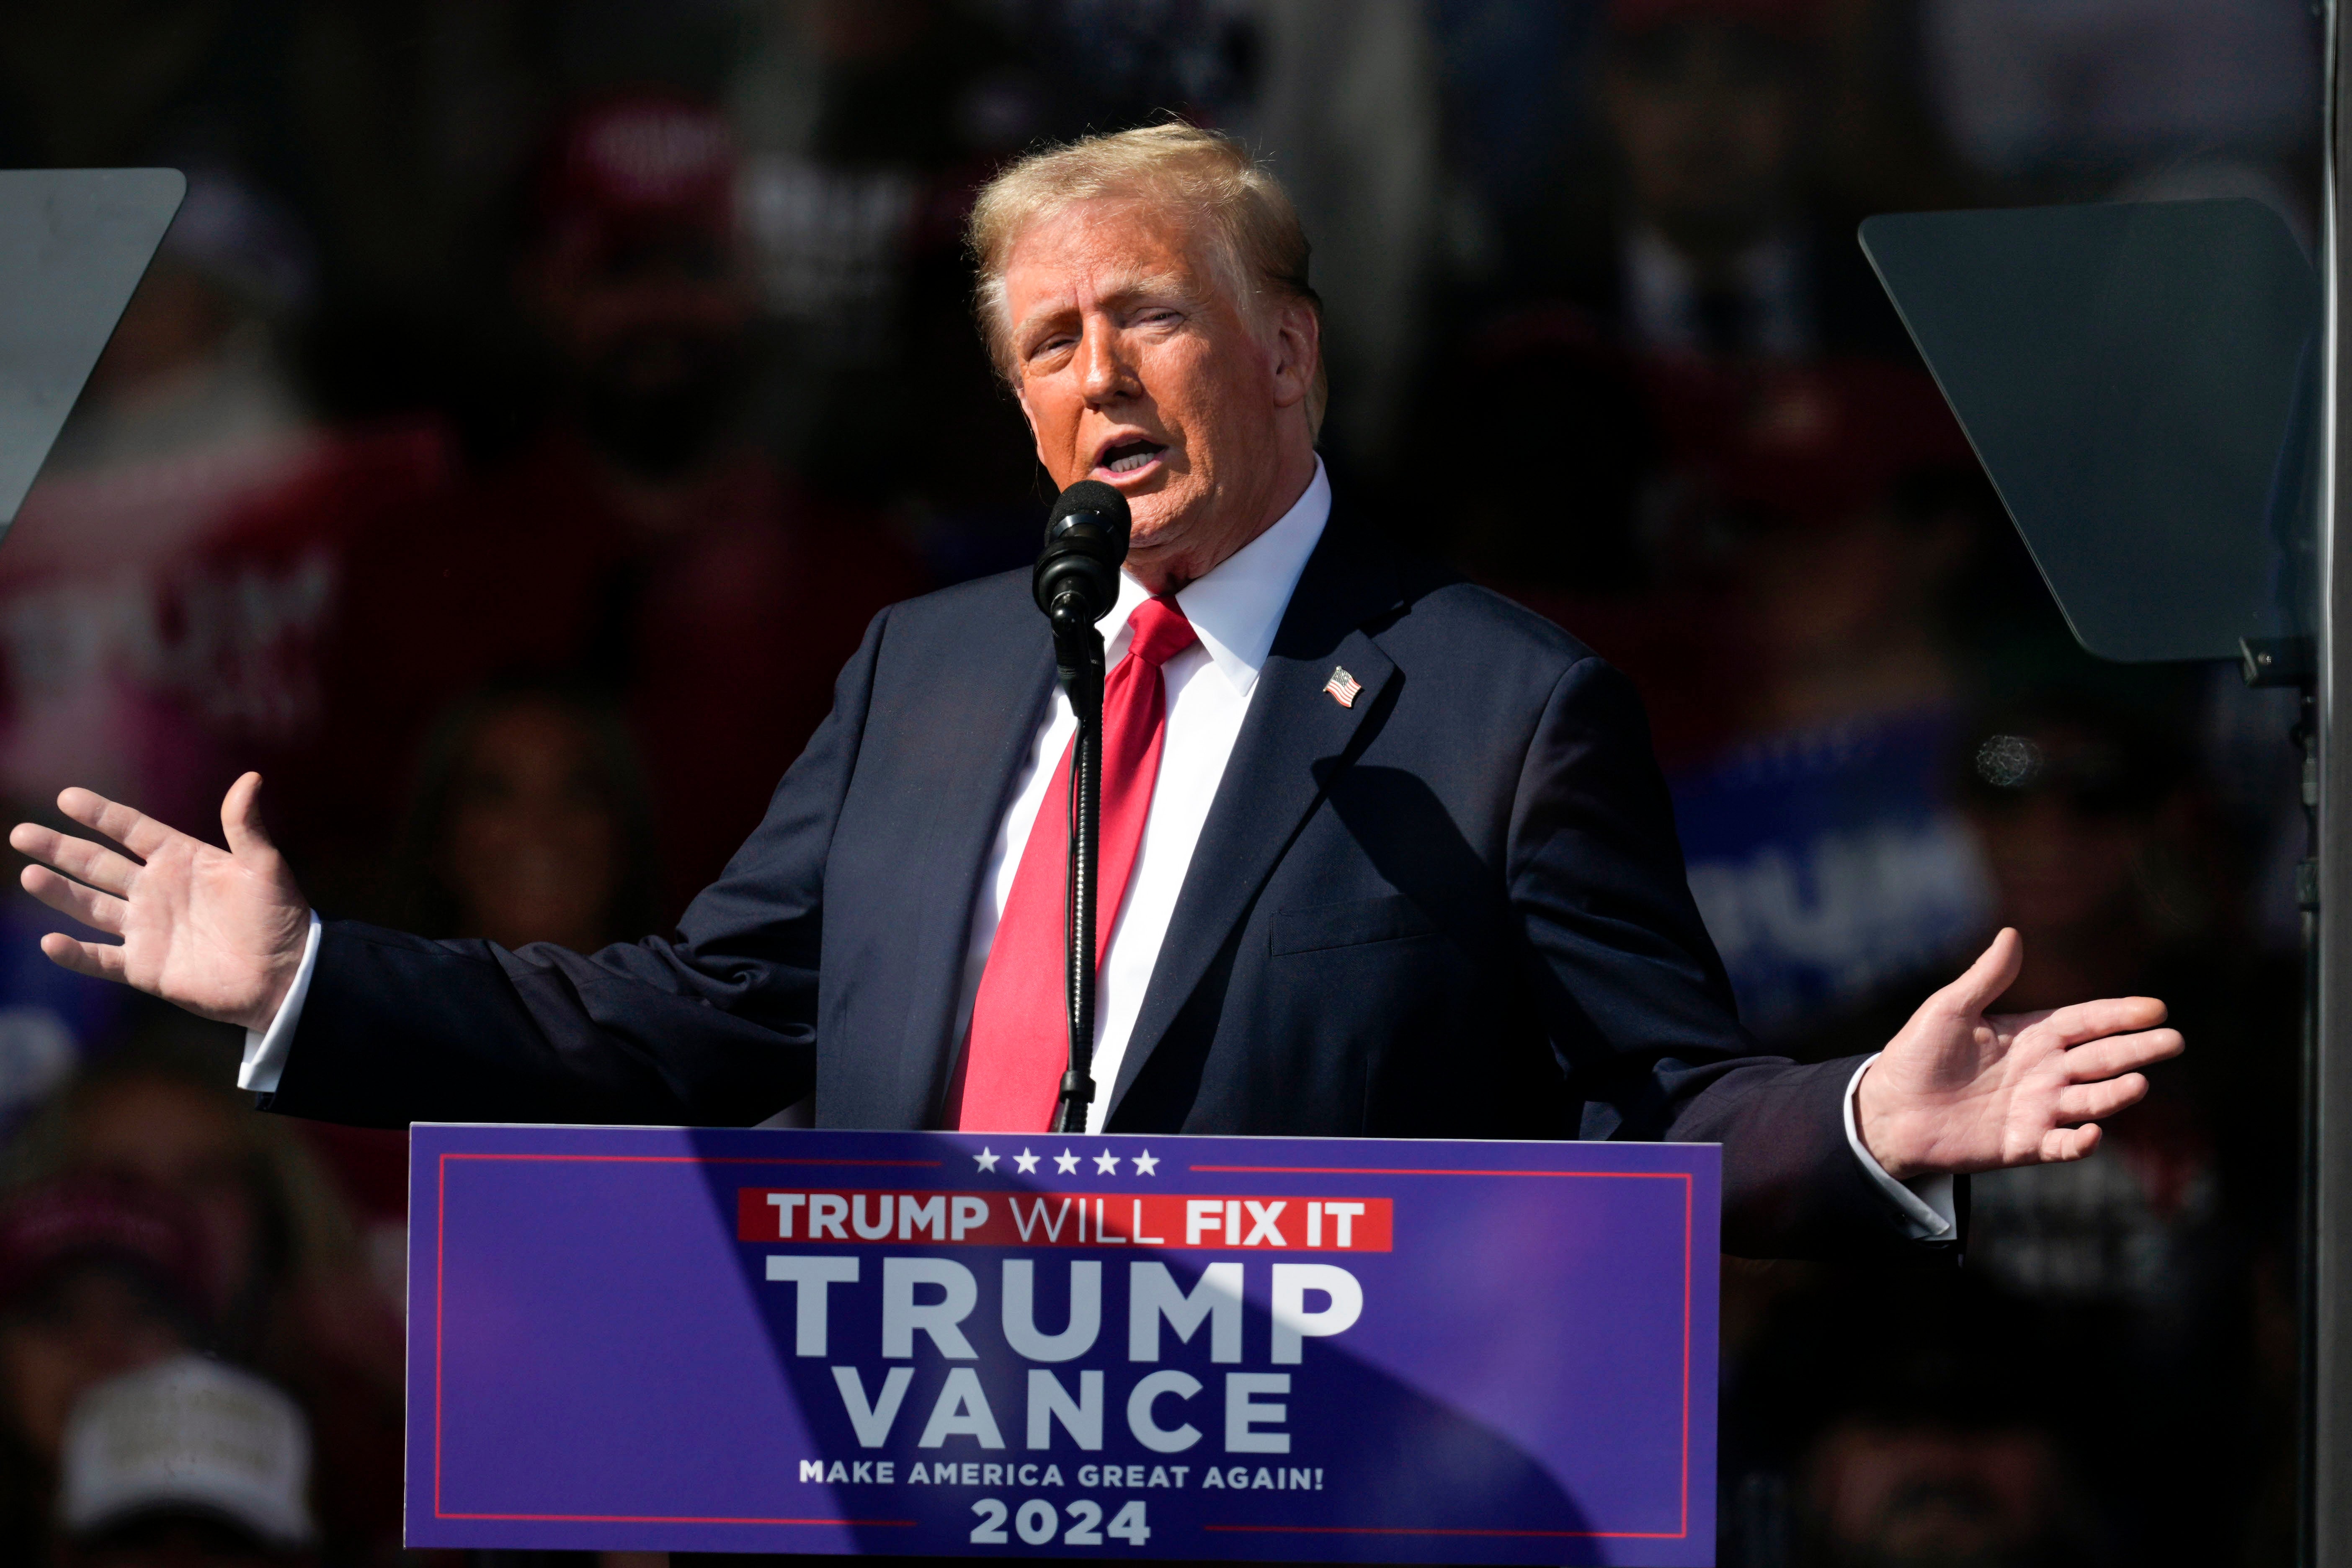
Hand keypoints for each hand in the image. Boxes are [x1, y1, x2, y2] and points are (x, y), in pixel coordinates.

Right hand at [9, 773, 312, 1031]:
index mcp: (182, 859)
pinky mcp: (145, 967)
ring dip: (60, 892)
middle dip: (61, 848)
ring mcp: (147, 929)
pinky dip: (75, 953)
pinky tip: (50, 942)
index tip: (66, 797)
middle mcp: (156, 890)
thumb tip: (251, 778)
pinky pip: (101, 958)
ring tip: (29, 875)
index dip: (100, 814)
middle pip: (98, 864)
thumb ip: (246, 826)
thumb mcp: (264, 866)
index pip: (132, 829)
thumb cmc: (279, 916)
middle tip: (22, 833)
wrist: (287, 975)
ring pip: (91, 906)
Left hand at [1856, 927, 2183, 1179]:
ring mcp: (2036, 1109)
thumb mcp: (1949, 1009)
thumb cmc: (1916, 1055)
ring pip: (2090, 1101)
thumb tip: (2011, 934)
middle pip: (2100, 1059)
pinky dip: (2079, 1142)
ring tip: (2139, 1083)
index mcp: (2030, 1036)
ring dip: (2116, 1094)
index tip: (2157, 1008)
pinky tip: (2093, 1133)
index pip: (2085, 1022)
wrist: (1888, 1110)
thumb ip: (1985, 977)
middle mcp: (2042, 1073)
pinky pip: (2061, 1145)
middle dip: (2137, 1050)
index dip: (2120, 1015)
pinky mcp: (2022, 1144)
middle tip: (2173, 1041)